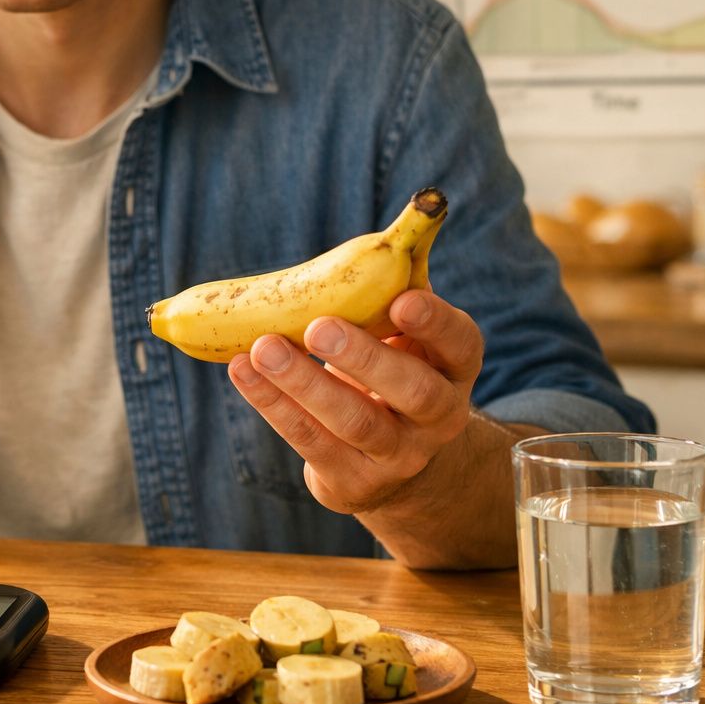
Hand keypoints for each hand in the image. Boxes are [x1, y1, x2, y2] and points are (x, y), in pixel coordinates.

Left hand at [226, 289, 481, 517]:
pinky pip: (311, 442)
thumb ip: (396, 288)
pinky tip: (243, 372)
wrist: (392, 460)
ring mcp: (400, 456)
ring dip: (304, 384)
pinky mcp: (354, 482)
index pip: (461, 344)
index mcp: (454, 368)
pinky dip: (273, 405)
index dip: (435, 323)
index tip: (402, 299)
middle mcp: (440, 416)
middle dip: (364, 358)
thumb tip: (403, 221)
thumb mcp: (401, 333)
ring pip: (356, 423)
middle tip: (318, 326)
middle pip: (413, 391)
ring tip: (262, 348)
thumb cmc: (388, 369)